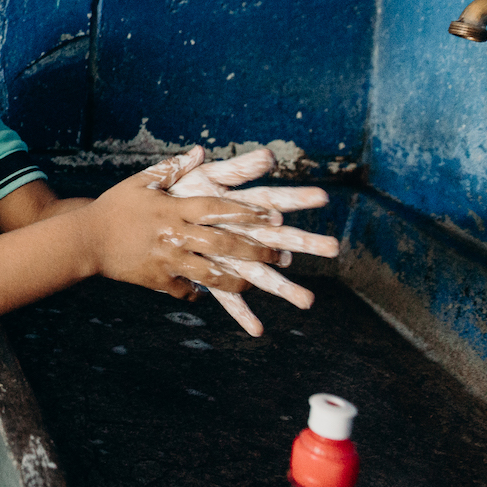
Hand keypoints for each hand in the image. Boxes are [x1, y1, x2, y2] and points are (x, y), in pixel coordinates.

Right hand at [80, 154, 278, 299]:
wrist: (85, 240)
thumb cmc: (114, 207)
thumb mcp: (140, 182)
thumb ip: (172, 169)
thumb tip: (200, 152)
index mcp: (173, 210)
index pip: (217, 210)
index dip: (246, 214)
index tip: (272, 218)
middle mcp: (173, 236)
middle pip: (221, 245)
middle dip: (253, 251)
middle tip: (277, 256)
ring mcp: (166, 261)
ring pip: (210, 274)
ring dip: (235, 279)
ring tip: (251, 280)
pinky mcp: (157, 280)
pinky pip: (186, 289)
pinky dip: (198, 291)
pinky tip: (208, 291)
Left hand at [153, 147, 339, 334]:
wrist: (152, 219)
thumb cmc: (183, 193)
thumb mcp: (206, 175)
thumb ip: (236, 168)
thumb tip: (269, 156)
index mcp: (241, 207)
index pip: (274, 198)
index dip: (296, 197)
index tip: (321, 197)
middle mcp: (244, 234)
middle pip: (279, 238)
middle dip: (306, 242)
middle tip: (334, 247)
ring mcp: (232, 256)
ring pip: (261, 272)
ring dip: (284, 287)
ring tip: (307, 302)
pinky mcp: (214, 273)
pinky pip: (228, 296)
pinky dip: (240, 312)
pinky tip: (256, 330)